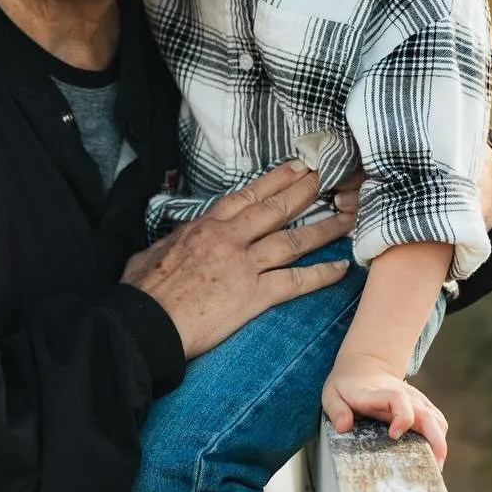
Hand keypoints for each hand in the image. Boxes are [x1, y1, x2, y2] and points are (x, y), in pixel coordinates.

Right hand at [121, 160, 352, 359]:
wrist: (143, 323)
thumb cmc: (143, 292)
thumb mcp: (153, 252)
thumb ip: (174, 240)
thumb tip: (178, 237)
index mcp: (205, 227)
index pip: (247, 196)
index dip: (275, 180)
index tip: (296, 167)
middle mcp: (229, 239)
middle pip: (276, 209)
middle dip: (306, 191)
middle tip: (329, 178)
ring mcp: (243, 266)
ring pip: (292, 240)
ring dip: (324, 228)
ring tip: (347, 217)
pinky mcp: (252, 296)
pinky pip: (294, 282)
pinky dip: (320, 274)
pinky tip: (340, 268)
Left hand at [321, 352, 448, 464]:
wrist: (365, 366)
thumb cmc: (347, 385)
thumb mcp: (332, 394)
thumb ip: (337, 410)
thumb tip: (344, 427)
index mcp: (379, 393)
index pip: (398, 399)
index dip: (402, 416)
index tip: (394, 435)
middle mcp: (403, 395)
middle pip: (427, 413)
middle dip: (434, 439)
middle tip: (432, 467)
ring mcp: (415, 400)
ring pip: (437, 419)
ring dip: (440, 443)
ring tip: (435, 469)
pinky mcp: (422, 407)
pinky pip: (438, 422)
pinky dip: (439, 439)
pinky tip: (434, 459)